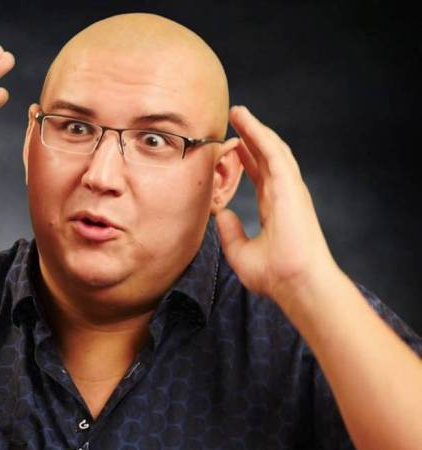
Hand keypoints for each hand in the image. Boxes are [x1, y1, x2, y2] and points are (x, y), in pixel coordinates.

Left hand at [215, 106, 337, 303]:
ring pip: (271, 149)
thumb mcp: (241, 252)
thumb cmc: (274, 276)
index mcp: (275, 209)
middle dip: (251, 136)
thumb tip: (220, 214)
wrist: (296, 283)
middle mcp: (284, 195)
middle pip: (266, 157)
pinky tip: (245, 119)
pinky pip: (273, 151)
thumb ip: (230, 232)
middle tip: (235, 118)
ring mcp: (289, 188)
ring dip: (254, 128)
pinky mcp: (290, 185)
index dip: (247, 160)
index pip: (260, 176)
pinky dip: (260, 133)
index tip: (233, 147)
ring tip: (237, 111)